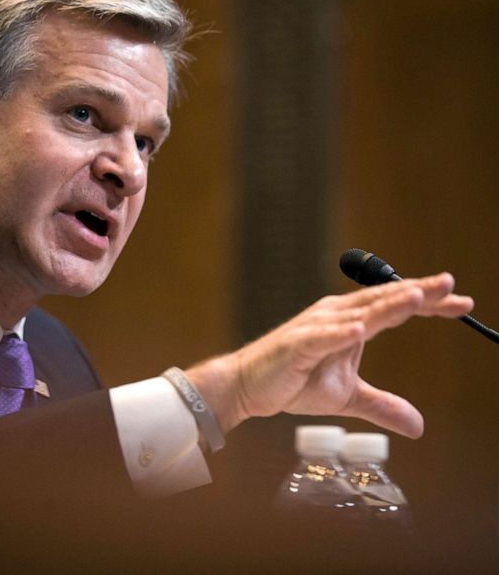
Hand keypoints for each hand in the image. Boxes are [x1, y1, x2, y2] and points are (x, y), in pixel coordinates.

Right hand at [186, 273, 473, 438]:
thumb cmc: (293, 382)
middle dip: (418, 293)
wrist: (248, 387)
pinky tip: (360, 329)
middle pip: (382, 300)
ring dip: (386, 305)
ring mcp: (315, 328)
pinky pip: (321, 336)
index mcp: (349, 322)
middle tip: (451, 285)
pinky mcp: (296, 344)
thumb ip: (383, 405)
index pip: (395, 308)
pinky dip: (340, 332)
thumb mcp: (348, 397)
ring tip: (416, 298)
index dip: (430, 305)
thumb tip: (418, 427)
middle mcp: (335, 316)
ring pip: (357, 313)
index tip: (463, 304)